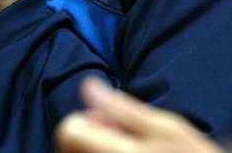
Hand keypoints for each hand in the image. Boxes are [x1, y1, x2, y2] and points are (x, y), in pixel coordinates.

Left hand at [55, 77, 223, 152]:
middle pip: (70, 146)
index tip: (111, 120)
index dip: (86, 119)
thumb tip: (87, 85)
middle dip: (93, 134)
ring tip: (132, 148)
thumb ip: (122, 108)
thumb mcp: (164, 126)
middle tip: (126, 136)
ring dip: (99, 146)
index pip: (68, 132)